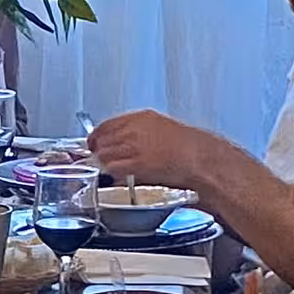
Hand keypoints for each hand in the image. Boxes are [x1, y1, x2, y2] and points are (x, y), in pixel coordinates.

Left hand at [87, 110, 205, 189]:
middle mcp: (136, 129)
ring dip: (103, 163)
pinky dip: (111, 173)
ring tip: (110, 169)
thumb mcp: (161, 129)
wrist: (200, 158)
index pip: (107, 124)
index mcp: (142, 117)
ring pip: (104, 154)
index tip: (92, 142)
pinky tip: (117, 176)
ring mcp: (135, 146)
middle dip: (98, 150)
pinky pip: (112, 168)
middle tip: (98, 159)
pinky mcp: (137, 163)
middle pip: (102, 139)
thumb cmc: (187, 147)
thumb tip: (124, 142)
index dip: (96, 135)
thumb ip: (140, 133)